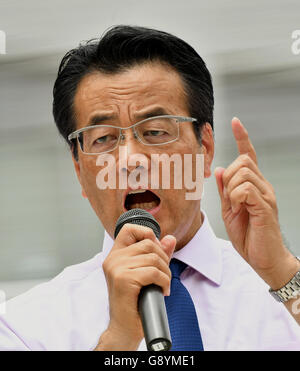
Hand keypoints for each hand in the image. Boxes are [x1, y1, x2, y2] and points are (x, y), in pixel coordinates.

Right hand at [96, 224, 175, 349]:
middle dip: (163, 259)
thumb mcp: (146, 274)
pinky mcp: (123, 279)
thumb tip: (170, 238)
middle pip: (148, 243)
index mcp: (115, 255)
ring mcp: (116, 268)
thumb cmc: (134, 302)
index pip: (129, 229)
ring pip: (153, 258)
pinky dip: (164, 282)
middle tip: (164, 275)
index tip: (155, 250)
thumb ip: (158, 254)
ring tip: (163, 285)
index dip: (146, 233)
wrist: (124, 328)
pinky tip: (162, 291)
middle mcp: (113, 259)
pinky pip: (154, 272)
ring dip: (166, 273)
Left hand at [214, 117, 298, 288]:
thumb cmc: (249, 236)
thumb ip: (226, 190)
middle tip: (231, 199)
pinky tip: (241, 210)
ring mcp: (266, 194)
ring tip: (237, 207)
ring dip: (231, 189)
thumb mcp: (230, 210)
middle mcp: (263, 186)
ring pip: (242, 173)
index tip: (235, 122)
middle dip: (229, 176)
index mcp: (253, 186)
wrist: (263, 258)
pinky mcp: (265, 205)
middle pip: (242, 161)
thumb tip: (220, 169)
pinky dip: (236, 198)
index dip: (242, 138)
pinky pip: (245, 189)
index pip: (248, 156)